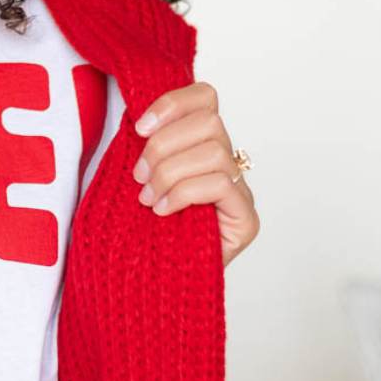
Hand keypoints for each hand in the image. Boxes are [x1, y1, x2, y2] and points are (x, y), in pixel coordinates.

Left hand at [131, 81, 258, 267]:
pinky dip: (183, 193)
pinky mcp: (246, 220)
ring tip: (148, 198)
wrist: (148, 283)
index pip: (205, 98)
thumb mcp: (135, 177)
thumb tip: (135, 118)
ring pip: (215, 151)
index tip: (139, 127)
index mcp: (200, 146)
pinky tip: (163, 211)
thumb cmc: (138, 230)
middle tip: (139, 176)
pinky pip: (218, 184)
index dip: (172, 104)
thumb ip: (143, 147)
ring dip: (170, 172)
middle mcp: (227, 165)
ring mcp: (240, 192)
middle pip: (210, 120)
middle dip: (164, 146)